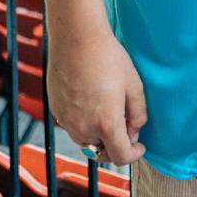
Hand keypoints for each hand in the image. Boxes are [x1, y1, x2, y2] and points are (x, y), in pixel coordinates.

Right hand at [47, 24, 148, 164]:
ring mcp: (67, 120)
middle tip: (127, 125)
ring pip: (86, 140)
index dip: (133, 154)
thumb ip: (138, 113)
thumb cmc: (108, 58)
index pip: (120, 156)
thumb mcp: (134, 85)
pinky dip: (84, 122)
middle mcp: (84, 128)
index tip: (140, 146)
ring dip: (99, 135)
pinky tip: (92, 101)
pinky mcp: (56, 110)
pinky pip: (73, 125)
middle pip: (102, 150)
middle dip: (116, 143)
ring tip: (109, 111)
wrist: (77, 40)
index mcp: (106, 124)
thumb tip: (135, 130)